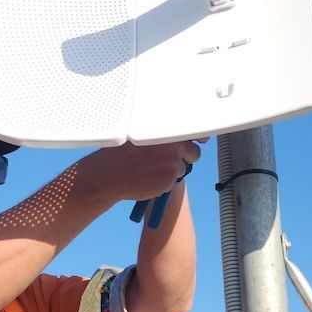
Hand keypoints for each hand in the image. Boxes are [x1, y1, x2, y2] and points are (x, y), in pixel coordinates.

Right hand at [86, 139, 203, 204]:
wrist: (110, 174)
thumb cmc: (122, 154)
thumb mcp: (142, 135)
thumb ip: (162, 134)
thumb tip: (180, 138)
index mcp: (166, 130)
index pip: (195, 131)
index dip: (199, 137)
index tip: (201, 141)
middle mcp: (173, 144)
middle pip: (194, 152)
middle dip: (185, 157)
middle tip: (168, 160)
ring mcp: (173, 162)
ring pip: (182, 168)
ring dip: (171, 170)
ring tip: (151, 169)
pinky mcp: (170, 178)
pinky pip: (173, 181)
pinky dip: (164, 181)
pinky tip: (148, 177)